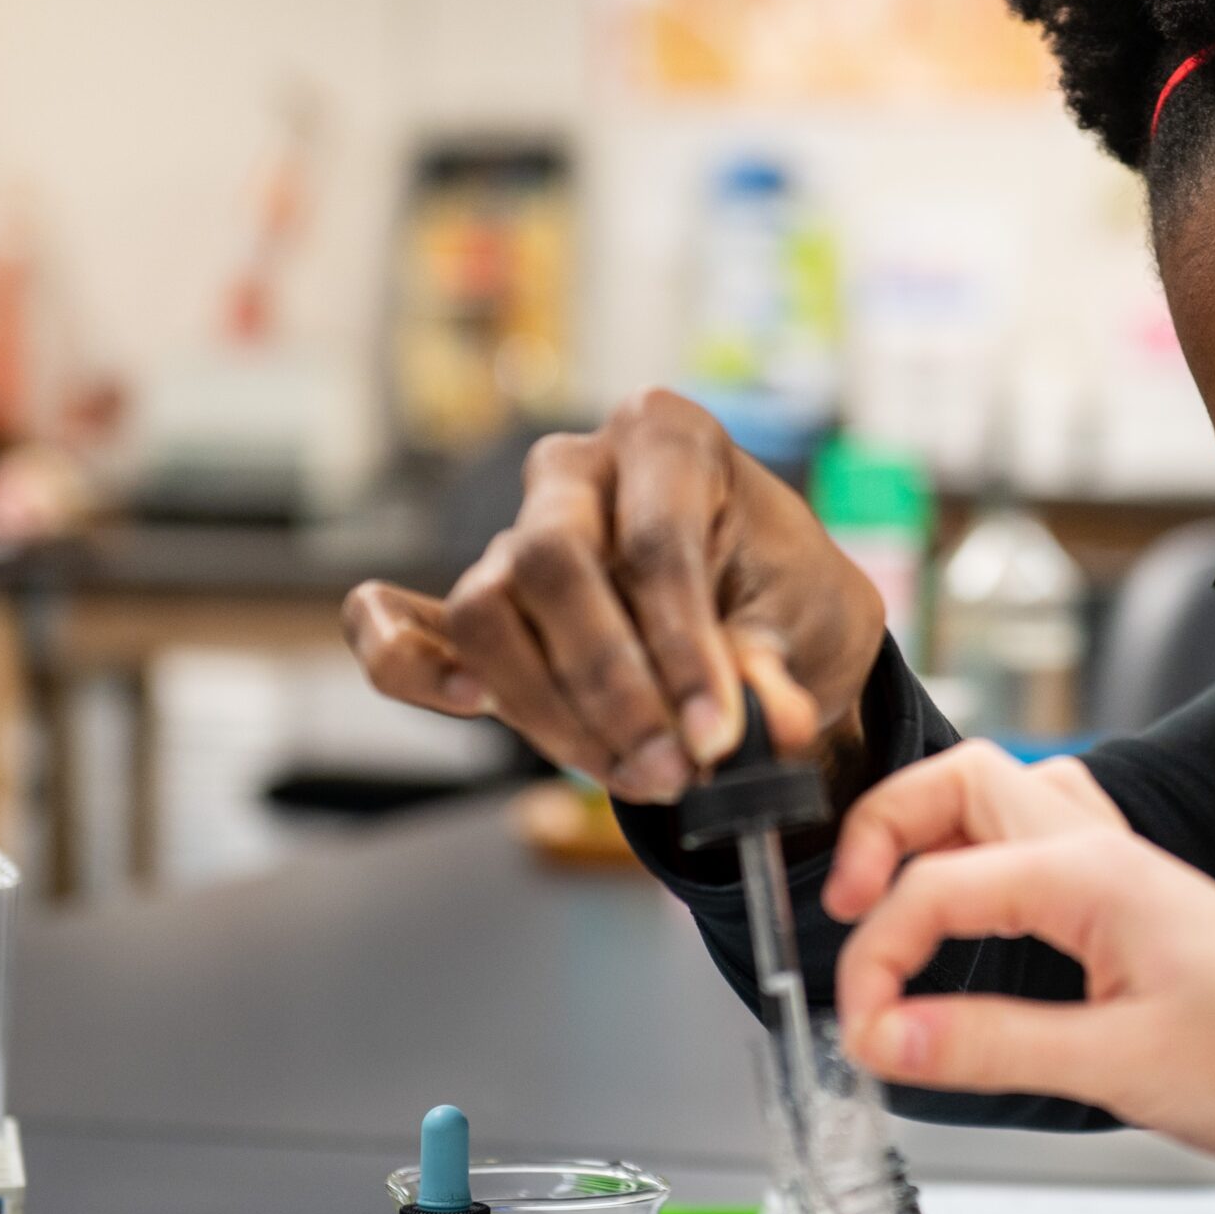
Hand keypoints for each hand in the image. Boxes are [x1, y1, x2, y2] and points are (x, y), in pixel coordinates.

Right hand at [344, 389, 887, 798]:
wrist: (774, 613)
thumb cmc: (789, 594)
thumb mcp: (812, 623)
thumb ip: (776, 668)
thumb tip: (767, 725)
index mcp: (670, 439)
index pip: (657, 542)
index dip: (684, 651)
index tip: (716, 737)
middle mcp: (579, 470)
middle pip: (550, 562)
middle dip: (609, 684)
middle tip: (671, 769)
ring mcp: (517, 532)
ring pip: (488, 610)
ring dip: (550, 710)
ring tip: (636, 774)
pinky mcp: (483, 602)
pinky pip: (402, 625)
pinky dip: (409, 665)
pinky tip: (468, 704)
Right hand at [833, 751, 1214, 1159]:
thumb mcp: (1112, 1067)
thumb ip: (985, 1046)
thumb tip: (883, 1038)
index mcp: (1092, 873)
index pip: (936, 885)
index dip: (877, 958)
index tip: (862, 1033)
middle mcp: (1102, 847)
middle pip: (959, 780)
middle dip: (883, 830)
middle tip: (845, 908)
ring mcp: (1117, 863)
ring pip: (999, 794)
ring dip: (932, 830)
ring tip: (891, 900)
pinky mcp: (1129, 894)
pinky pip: (1034, 835)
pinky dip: (978, 854)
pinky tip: (968, 909)